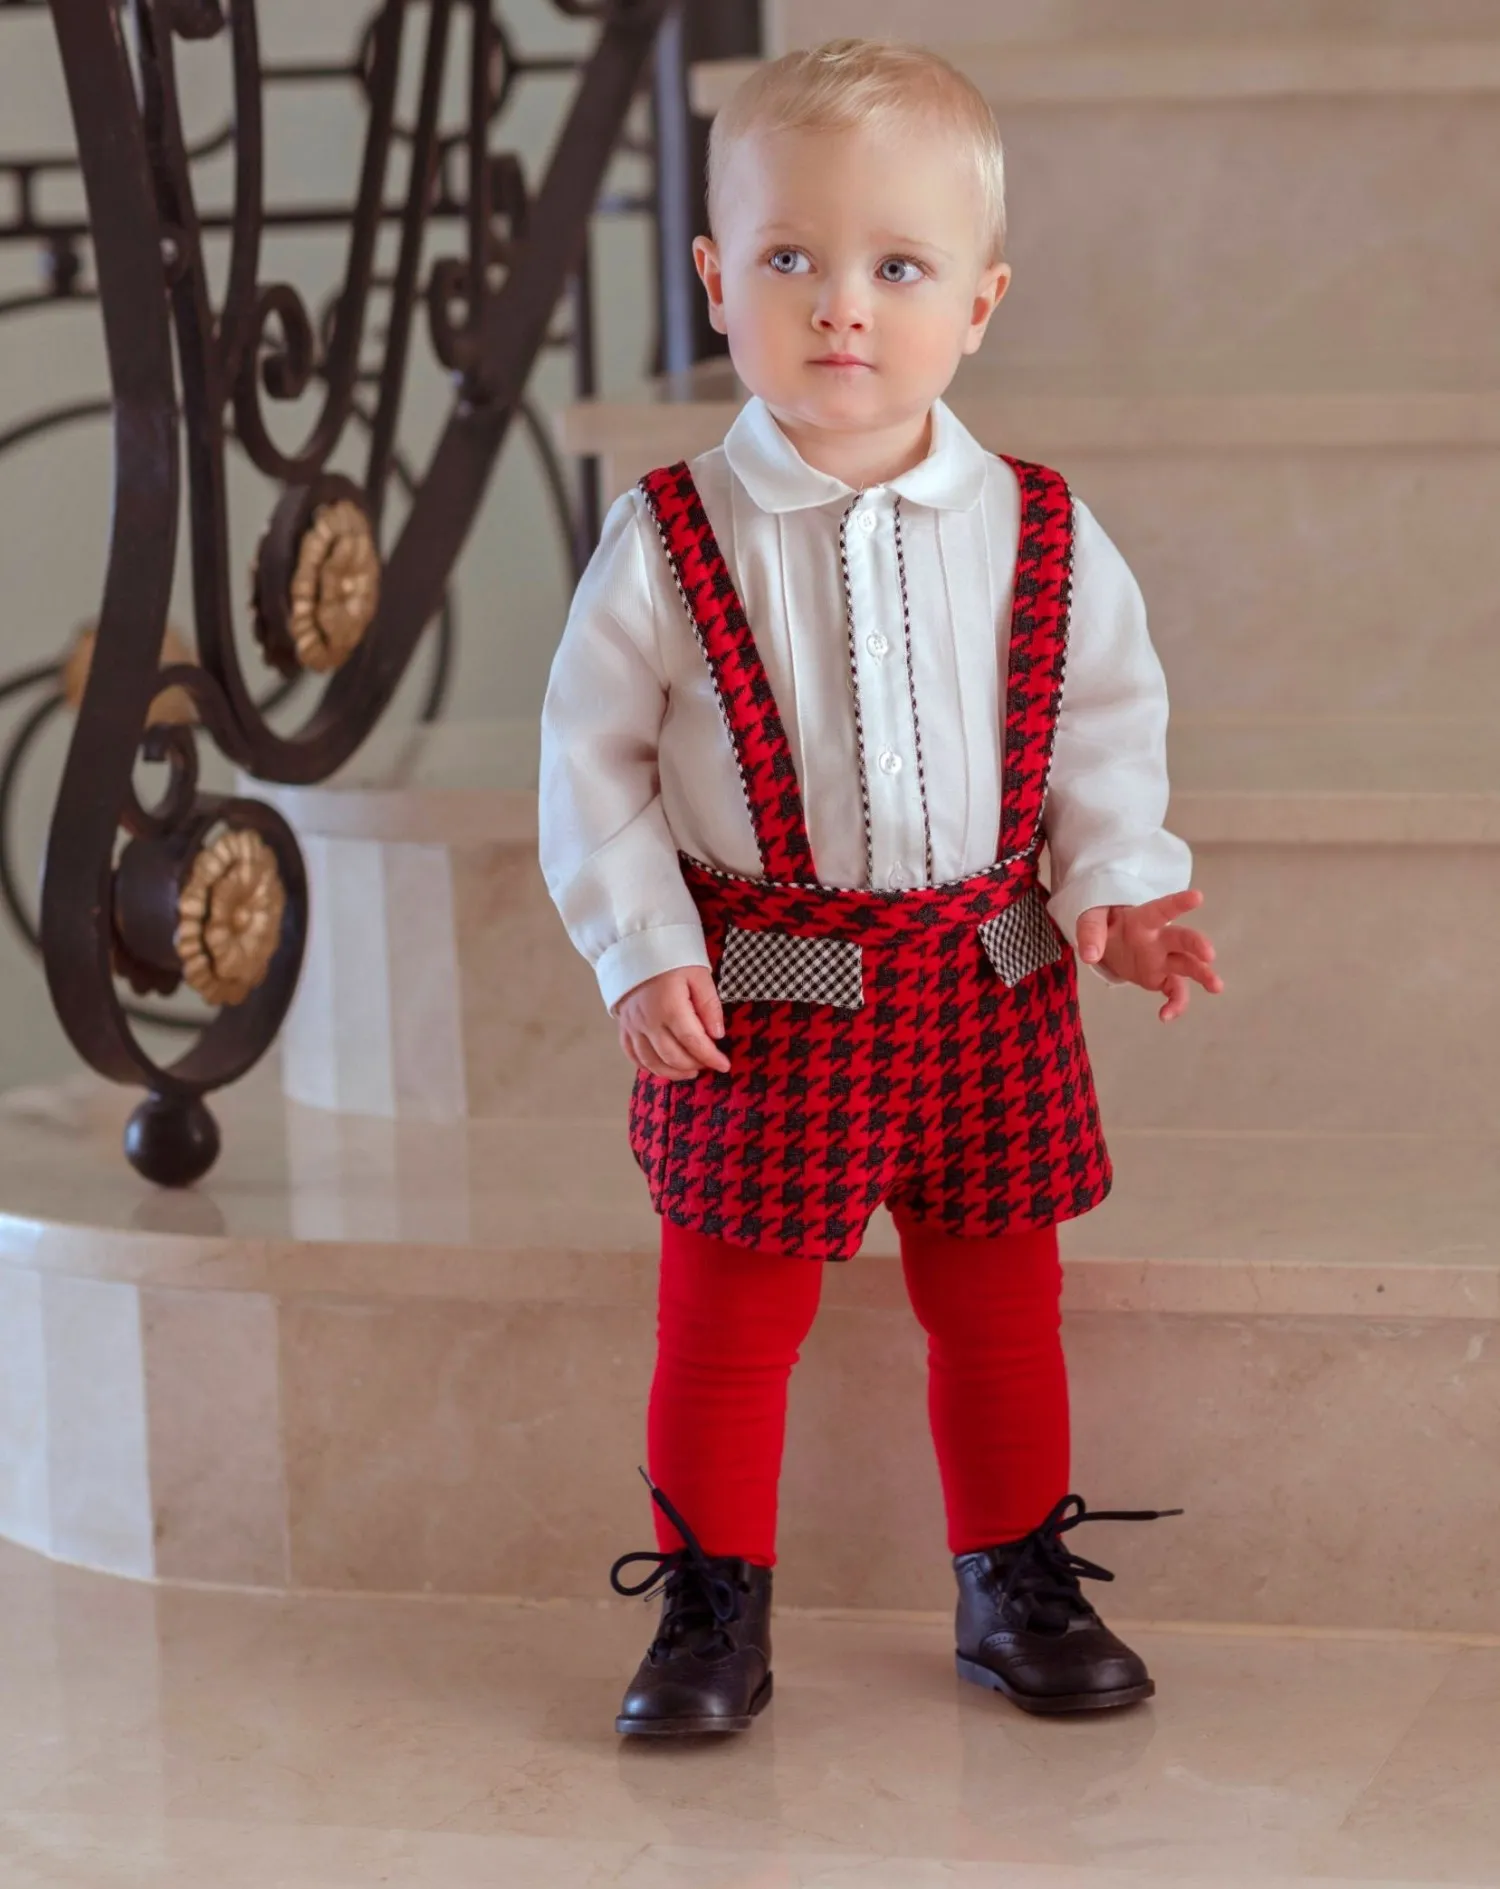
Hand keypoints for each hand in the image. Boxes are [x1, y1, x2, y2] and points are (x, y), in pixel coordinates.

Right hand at [616, 966, 731, 1078]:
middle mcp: (648, 1021)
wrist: (636, 945)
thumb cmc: (671, 958)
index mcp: (669, 1007)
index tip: (724, 1065)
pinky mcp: (624, 1026)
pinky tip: (663, 1068)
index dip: (710, 1058)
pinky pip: (632, 1054)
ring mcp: (633, 1026)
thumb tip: (717, 1034)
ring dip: (672, 1072)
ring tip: (690, 1071)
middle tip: (709, 1064)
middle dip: (694, 1065)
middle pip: (673, 1056)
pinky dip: (648, 1066)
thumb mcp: (698, 975)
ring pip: (651, 1061)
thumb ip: (709, 1006)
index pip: (693, 1042)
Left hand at [1075, 889, 1222, 1023]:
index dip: (1178, 903)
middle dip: (1197, 945)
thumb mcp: (1090, 920)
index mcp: (1143, 919)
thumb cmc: (1104, 922)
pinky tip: (1166, 1016)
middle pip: (1182, 939)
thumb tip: (1090, 955)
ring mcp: (1163, 959)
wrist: (1108, 938)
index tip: (1198, 896)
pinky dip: (1175, 1004)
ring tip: (1216, 987)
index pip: (1161, 909)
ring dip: (1203, 975)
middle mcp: (1159, 938)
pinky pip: (1175, 991)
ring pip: (1188, 965)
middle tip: (1209, 954)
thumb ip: (1091, 933)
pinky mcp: (1161, 977)